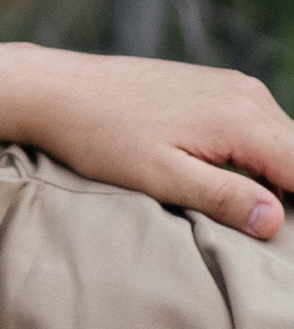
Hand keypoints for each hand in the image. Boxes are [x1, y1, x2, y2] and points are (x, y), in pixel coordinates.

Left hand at [24, 50, 293, 239]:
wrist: (59, 88)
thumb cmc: (103, 137)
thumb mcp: (162, 178)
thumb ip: (224, 198)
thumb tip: (276, 222)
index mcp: (241, 118)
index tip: (284, 241)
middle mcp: (247, 95)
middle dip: (293, 195)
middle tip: (271, 235)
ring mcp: (233, 86)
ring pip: (284, 140)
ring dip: (282, 178)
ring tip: (251, 215)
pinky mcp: (217, 88)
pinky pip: (261, 127)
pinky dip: (263, 158)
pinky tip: (240, 187)